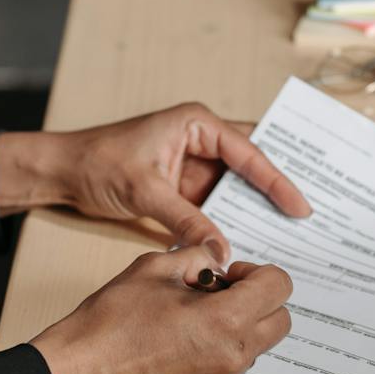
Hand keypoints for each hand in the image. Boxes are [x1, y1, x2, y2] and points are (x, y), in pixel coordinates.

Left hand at [0, 101, 310, 271]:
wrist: (62, 173)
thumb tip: (219, 250)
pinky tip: (252, 241)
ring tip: (291, 234)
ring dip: (258, 210)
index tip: (300, 207)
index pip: (249, 152)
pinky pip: (219, 205)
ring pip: (238, 189)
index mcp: (197, 123)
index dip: (278, 180)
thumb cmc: (97, 163)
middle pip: (252, 166)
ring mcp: (195, 166)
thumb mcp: (145, 192)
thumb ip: (185, 220)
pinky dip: (234, 222)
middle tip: (311, 218)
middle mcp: (201, 140)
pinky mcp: (185, 189)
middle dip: (279, 190)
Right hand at [30, 249, 294, 373]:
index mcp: (226, 320)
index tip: (226, 275)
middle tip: (218, 293)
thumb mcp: (155, 268)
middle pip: (280, 320)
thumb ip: (197, 256)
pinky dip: (223, 348)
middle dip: (258, 299)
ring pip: (258, 345)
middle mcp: (234, 356)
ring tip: (194, 317)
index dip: (255, 272)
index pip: (279, 287)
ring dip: (242, 325)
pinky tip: (184, 341)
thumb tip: (216, 259)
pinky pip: (234, 366)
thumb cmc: (111, 322)